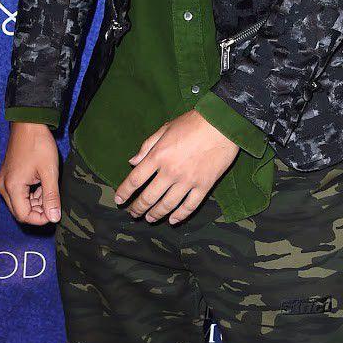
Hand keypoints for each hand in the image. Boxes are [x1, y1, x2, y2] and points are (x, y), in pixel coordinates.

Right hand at [0, 121, 61, 224]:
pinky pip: (17, 194)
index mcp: (12, 187)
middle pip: (20, 211)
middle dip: (38, 211)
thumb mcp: (49, 172)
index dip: (40, 218)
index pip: (24, 216)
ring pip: (19, 203)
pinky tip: (41, 185)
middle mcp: (3, 186)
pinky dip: (30, 194)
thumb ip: (51, 197)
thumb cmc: (39, 145)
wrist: (28, 123)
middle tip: (53, 201)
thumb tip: (54, 218)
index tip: (54, 212)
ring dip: (35, 202)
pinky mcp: (7, 176)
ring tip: (48, 189)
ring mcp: (3, 181)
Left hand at [114, 111, 238, 223]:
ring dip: (156, 214)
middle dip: (138, 208)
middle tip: (134, 213)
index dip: (125, 192)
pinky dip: (180, 215)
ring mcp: (188, 181)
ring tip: (150, 218)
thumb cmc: (193, 122)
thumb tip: (132, 161)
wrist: (222, 124)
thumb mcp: (165, 128)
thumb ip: (147, 146)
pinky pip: (190, 206)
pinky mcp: (204, 186)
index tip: (120, 200)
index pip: (135, 179)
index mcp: (158, 156)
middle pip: (149, 197)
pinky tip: (173, 220)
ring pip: (167, 205)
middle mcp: (171, 171)